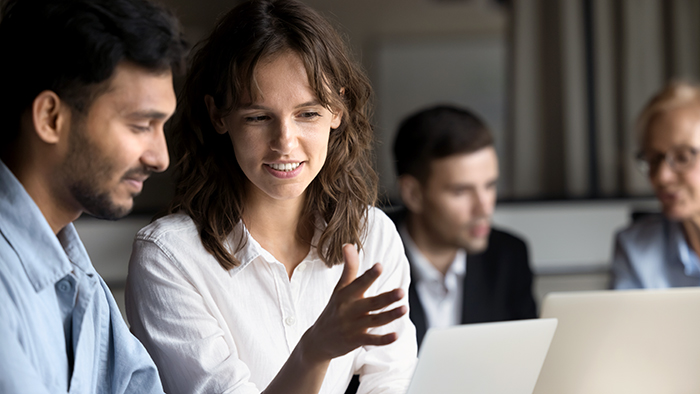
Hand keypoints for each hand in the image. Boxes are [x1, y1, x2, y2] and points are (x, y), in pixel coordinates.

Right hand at [301, 244, 406, 363]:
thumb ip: (349, 268)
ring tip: (404, 308)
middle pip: (371, 303)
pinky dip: (383, 339)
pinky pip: (371, 340)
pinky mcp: (355, 341)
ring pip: (374, 321)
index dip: (369, 275)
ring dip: (390, 316)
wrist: (318, 340)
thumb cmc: (333, 309)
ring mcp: (352, 327)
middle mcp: (349, 310)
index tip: (379, 266)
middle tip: (401, 291)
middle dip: (386, 298)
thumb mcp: (339, 288)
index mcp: (346, 295)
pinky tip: (396, 335)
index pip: (359, 283)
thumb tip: (348, 244)